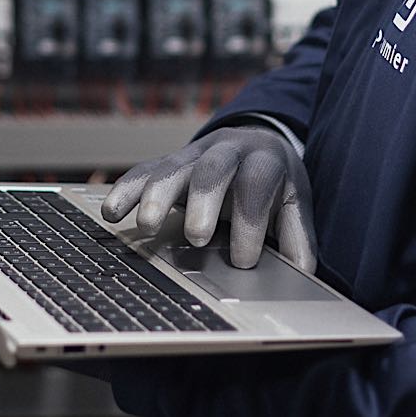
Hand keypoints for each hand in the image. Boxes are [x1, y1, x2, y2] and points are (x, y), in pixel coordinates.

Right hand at [101, 124, 317, 272]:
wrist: (257, 143)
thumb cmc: (274, 184)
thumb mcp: (293, 203)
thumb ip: (296, 237)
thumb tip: (303, 274)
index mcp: (263, 160)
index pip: (256, 184)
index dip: (249, 221)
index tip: (243, 261)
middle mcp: (227, 150)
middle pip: (212, 169)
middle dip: (203, 202)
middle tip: (197, 237)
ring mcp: (194, 154)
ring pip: (172, 166)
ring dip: (156, 195)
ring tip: (146, 226)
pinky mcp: (169, 162)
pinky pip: (144, 171)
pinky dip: (127, 190)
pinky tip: (112, 213)